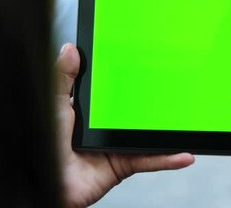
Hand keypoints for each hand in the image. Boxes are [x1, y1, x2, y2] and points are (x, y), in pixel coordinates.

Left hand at [56, 44, 194, 206]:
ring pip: (147, 136)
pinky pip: (149, 161)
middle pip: (135, 113)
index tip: (144, 65)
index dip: (127, 80)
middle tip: (174, 88)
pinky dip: (168, 159)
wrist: (45, 181)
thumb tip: (71, 49)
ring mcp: (115, 146)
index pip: (112, 91)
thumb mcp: (53, 103)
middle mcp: (104, 128)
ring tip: (186, 119)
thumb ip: (63, 78)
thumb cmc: (44, 144)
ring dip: (168, 132)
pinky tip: (184, 154)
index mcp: (88, 111)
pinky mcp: (123, 165)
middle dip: (155, 103)